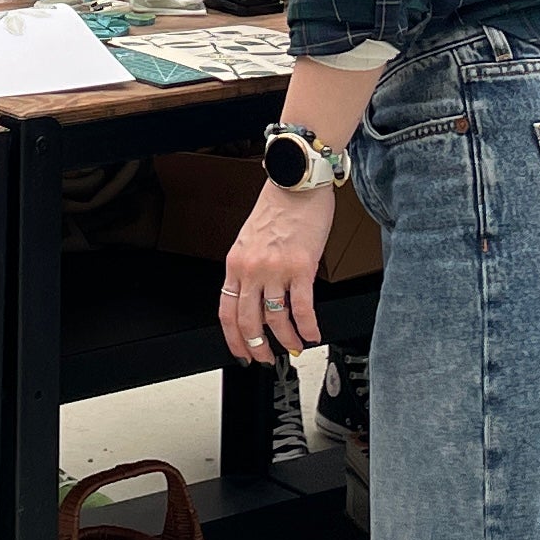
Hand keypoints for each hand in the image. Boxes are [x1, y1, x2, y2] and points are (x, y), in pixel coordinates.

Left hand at [217, 182, 336, 361]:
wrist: (298, 181)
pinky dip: (308, 326)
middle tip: (266, 359)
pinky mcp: (301, 266)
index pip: (227, 311)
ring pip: (276, 319)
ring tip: (295, 347)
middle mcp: (252, 269)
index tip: (242, 352)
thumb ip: (249, 268)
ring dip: (287, 340)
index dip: (233, 338)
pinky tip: (313, 333)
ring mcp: (276, 269)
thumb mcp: (250, 239)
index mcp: (236, 263)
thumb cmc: (279, 205)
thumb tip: (256, 296)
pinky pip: (302, 307)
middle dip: (258, 347)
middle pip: (248, 321)